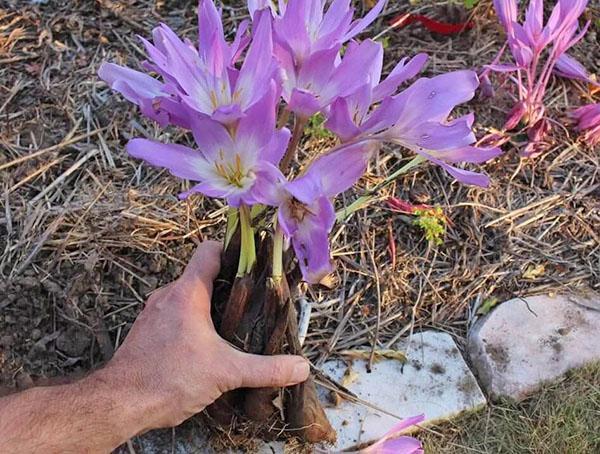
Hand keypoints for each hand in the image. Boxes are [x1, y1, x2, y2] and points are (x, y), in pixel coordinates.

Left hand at [102, 241, 309, 429]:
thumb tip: (300, 367)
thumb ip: (266, 369)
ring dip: (209, 305)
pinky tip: (206, 344)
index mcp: (187, 293)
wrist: (120, 404)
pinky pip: (174, 314)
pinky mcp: (147, 331)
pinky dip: (192, 321)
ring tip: (233, 323)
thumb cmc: (169, 379)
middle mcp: (168, 296)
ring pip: (187, 296)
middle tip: (253, 300)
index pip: (209, 251)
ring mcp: (154, 313)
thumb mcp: (226, 372)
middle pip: (202, 275)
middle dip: (228, 285)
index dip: (233, 250)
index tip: (254, 261)